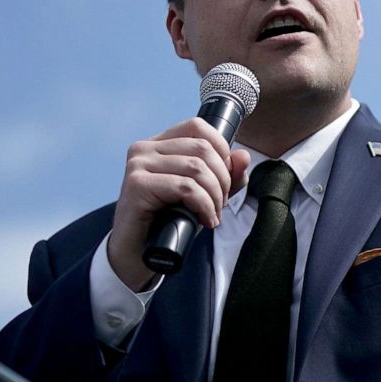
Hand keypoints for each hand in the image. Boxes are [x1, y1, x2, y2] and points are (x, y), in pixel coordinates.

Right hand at [108, 118, 250, 290]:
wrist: (137, 254)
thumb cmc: (168, 222)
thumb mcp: (204, 195)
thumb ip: (227, 175)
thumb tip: (244, 156)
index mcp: (158, 144)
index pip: (198, 127)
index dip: (221, 150)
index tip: (225, 179)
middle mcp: (144, 149)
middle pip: (202, 148)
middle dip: (222, 179)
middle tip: (220, 204)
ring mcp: (138, 165)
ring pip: (196, 168)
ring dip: (214, 196)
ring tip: (212, 214)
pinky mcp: (137, 185)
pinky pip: (185, 187)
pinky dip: (204, 205)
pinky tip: (205, 220)